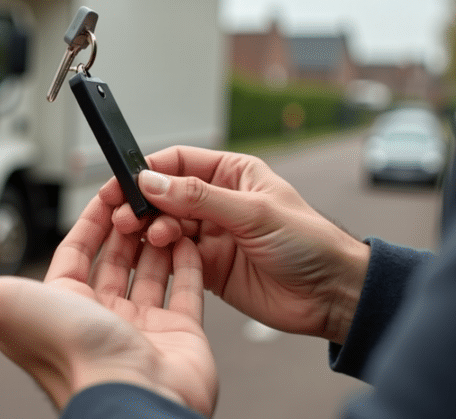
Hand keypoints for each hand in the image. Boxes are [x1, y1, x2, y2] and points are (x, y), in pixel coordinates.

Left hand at [0, 193, 217, 415]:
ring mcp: (140, 326)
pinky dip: (187, 261)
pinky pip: (185, 289)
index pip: (74, 252)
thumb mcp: (0, 304)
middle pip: (114, 258)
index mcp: (58, 307)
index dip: (89, 220)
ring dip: (156, 236)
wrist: (132, 397)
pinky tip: (187, 235)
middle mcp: (98, 317)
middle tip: (139, 194)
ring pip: (149, 269)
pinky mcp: (178, 333)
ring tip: (164, 207)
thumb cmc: (67, 356)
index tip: (106, 189)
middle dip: (125, 223)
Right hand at [104, 146, 369, 343]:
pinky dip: (159, 256)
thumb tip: (154, 182)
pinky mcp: (208, 267)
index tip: (124, 182)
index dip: (149, 170)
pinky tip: (155, 255)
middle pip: (166, 195)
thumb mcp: (254, 212)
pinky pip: (173, 257)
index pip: (179, 162)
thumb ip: (200, 198)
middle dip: (144, 204)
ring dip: (151, 230)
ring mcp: (212, 234)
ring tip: (148, 236)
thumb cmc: (309, 243)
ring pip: (165, 226)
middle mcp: (218, 201)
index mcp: (232, 174)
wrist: (332, 294)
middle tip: (127, 216)